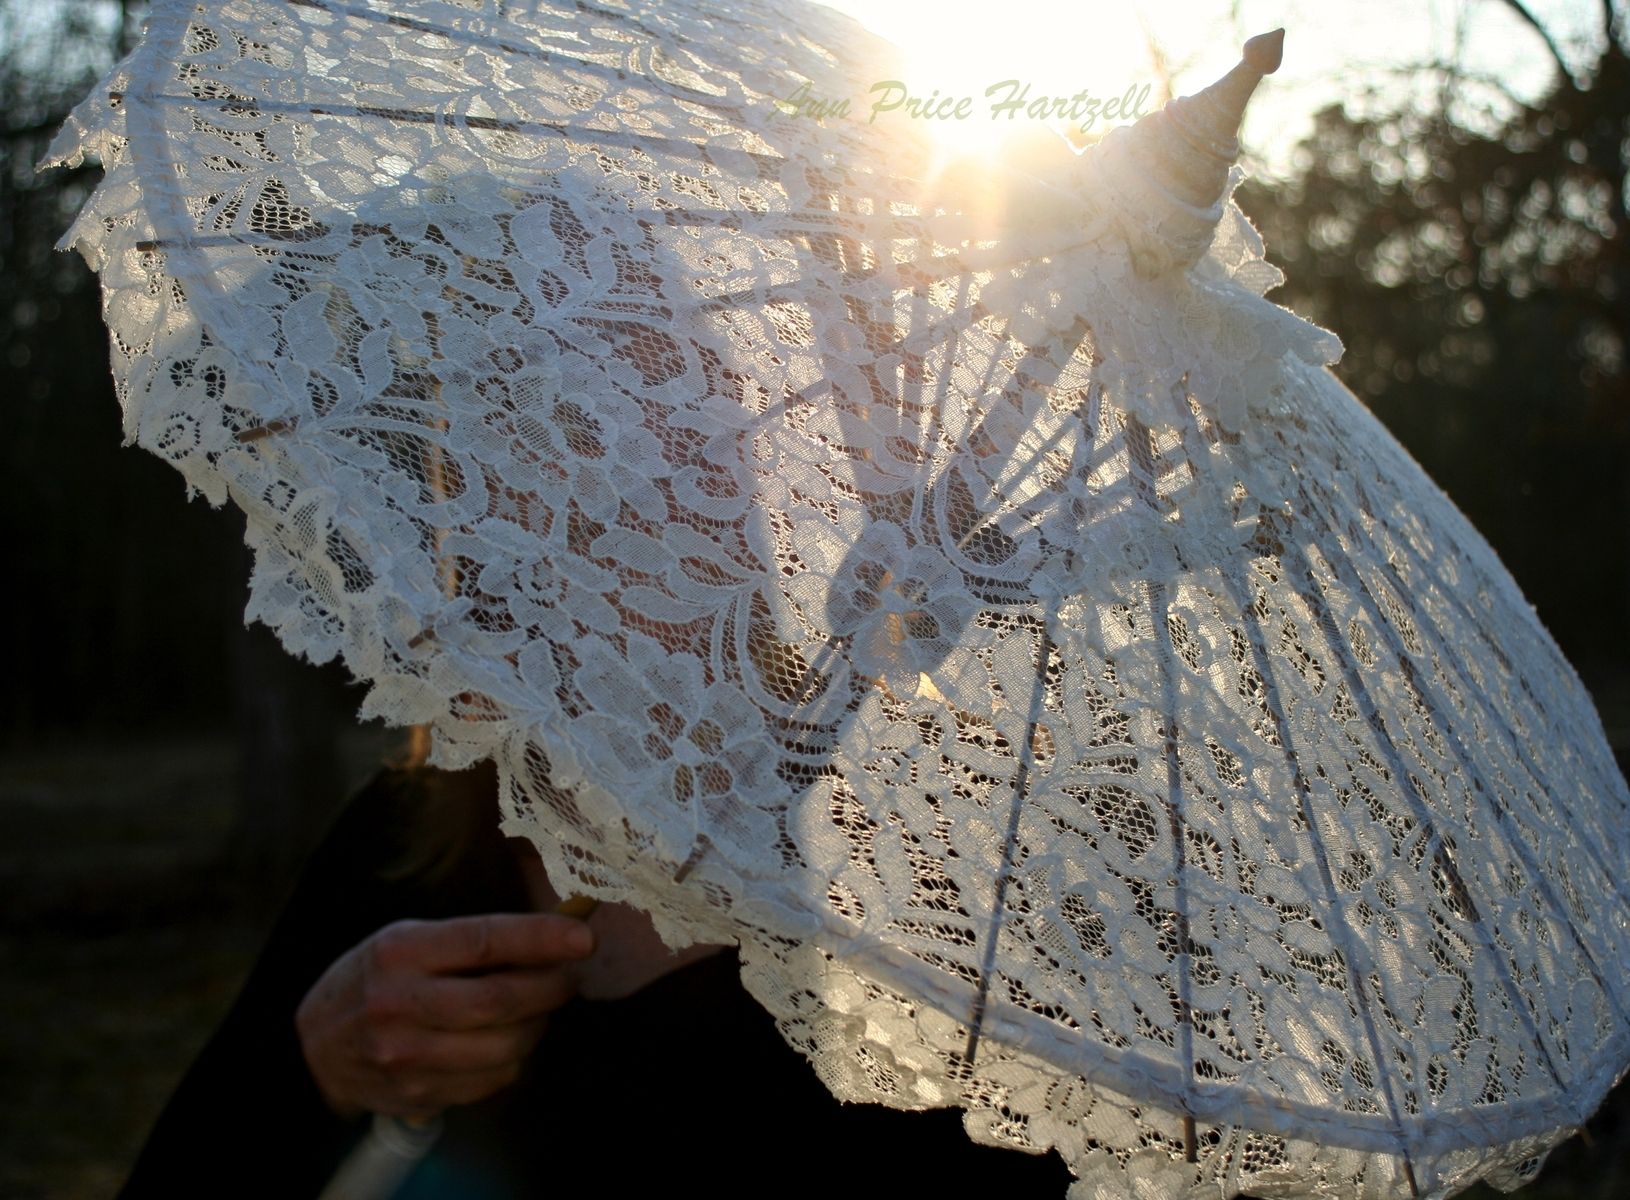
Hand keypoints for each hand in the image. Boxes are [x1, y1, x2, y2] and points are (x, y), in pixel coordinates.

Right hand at [296, 913, 594, 1119]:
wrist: (317, 1045)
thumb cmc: (377, 978)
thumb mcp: (409, 940)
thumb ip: (473, 940)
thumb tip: (553, 935)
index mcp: (399, 952)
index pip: (483, 941)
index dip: (540, 939)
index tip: (581, 938)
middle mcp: (398, 1004)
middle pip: (501, 1000)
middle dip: (550, 987)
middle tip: (567, 977)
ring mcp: (406, 1056)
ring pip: (505, 1045)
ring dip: (537, 1026)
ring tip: (536, 1009)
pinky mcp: (417, 1094)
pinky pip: (492, 1079)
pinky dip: (514, 1058)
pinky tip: (506, 1039)